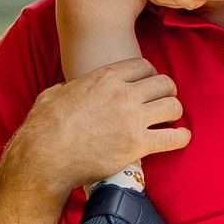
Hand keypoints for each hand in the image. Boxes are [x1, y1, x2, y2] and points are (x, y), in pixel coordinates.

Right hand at [1, 58, 189, 195]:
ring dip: (174, 113)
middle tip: (162, 102)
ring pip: (173, 106)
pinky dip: (180, 137)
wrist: (44, 157)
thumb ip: (70, 86)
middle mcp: (123, 94)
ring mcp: (132, 119)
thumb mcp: (54, 93)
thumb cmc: (43, 127)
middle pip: (164, 83)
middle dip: (166, 92)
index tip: (149, 85)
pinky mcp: (137, 145)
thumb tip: (70, 87)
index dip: (150, 75)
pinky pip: (173, 137)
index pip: (144, 65)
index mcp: (105, 77)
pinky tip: (180, 137)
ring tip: (170, 120)